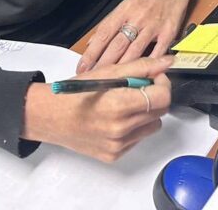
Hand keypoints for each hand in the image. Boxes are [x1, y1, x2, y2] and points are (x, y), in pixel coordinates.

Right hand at [22, 56, 172, 161]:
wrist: (49, 116)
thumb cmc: (73, 93)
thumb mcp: (107, 71)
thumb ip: (141, 66)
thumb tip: (167, 62)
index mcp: (119, 105)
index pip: (162, 97)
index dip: (162, 83)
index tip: (153, 76)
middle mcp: (120, 129)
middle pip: (160, 112)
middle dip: (154, 95)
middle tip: (139, 86)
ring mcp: (118, 145)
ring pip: (152, 126)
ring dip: (146, 112)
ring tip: (126, 103)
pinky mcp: (114, 155)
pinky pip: (137, 138)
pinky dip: (133, 126)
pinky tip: (116, 117)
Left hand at [77, 0, 195, 72]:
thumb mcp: (126, 3)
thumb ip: (111, 23)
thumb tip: (93, 42)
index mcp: (124, 10)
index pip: (104, 34)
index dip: (92, 52)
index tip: (83, 66)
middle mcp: (136, 18)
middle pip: (117, 45)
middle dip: (103, 65)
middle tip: (93, 79)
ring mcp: (153, 26)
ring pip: (134, 51)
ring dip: (122, 69)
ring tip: (112, 82)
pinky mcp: (168, 32)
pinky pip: (157, 51)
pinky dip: (149, 64)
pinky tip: (142, 76)